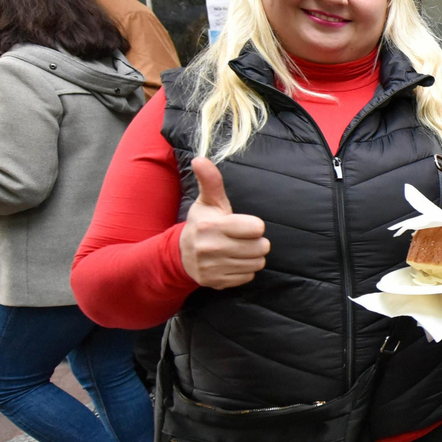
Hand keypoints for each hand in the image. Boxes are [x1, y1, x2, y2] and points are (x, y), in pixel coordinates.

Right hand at [179, 156, 269, 289]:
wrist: (180, 254)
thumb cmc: (202, 223)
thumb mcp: (207, 201)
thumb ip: (211, 181)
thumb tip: (200, 159)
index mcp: (212, 226)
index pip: (257, 228)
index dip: (254, 226)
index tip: (243, 225)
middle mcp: (211, 248)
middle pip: (261, 248)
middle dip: (256, 242)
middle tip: (243, 238)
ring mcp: (213, 268)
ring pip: (257, 264)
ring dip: (252, 257)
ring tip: (238, 249)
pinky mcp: (216, 283)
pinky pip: (248, 277)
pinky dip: (244, 270)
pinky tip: (232, 262)